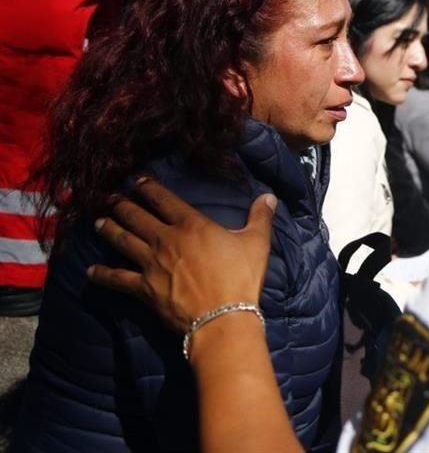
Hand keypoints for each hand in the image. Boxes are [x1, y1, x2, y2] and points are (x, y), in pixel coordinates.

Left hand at [87, 177, 276, 333]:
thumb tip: (269, 197)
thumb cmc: (240, 278)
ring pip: (123, 241)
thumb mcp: (257, 243)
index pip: (165, 199)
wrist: (223, 317)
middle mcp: (166, 239)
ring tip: (98, 221)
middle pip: (137, 216)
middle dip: (122, 204)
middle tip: (109, 197)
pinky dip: (102, 275)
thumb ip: (260, 217)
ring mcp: (151, 264)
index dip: (149, 187)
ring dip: (109, 229)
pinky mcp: (144, 288)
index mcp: (191, 225)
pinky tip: (90, 271)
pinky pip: (117, 279)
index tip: (137, 180)